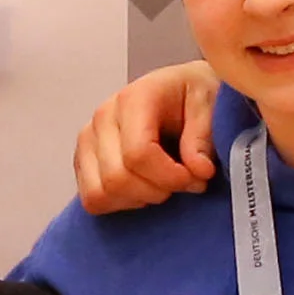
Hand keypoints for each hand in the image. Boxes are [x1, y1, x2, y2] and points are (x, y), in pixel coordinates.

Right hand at [75, 62, 219, 214]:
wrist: (180, 91)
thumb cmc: (193, 96)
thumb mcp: (210, 104)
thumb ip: (202, 137)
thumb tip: (198, 170)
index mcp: (133, 99)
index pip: (138, 154)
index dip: (170, 177)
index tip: (197, 178)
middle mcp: (104, 117)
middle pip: (116, 178)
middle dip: (156, 191)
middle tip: (184, 183)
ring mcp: (88, 139)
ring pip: (100, 193)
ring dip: (137, 199)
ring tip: (163, 185)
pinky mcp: (84, 158)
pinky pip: (92, 199)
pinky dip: (119, 203)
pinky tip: (144, 189)